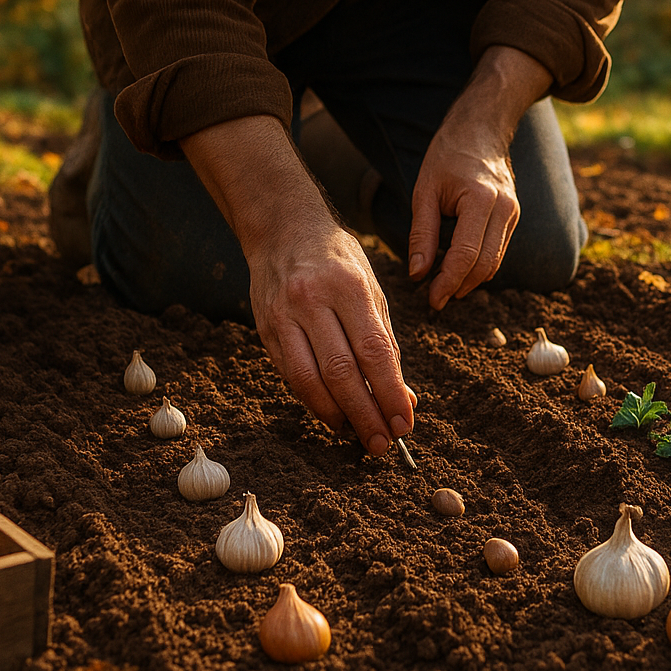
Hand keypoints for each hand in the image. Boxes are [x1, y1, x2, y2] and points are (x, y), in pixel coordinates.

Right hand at [246, 214, 415, 454]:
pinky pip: (290, 374)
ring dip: (336, 415)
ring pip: (309, 380)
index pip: (374, 352)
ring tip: (357, 434)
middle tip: (382, 443)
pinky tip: (332, 414)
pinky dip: (313, 401)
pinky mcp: (265, 328)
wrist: (283, 227)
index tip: (405, 422)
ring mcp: (283, 315)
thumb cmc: (337, 259)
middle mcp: (313, 300)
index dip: (390, 393)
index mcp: (349, 287)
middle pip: (341, 372)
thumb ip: (385, 342)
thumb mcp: (371, 288)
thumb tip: (402, 397)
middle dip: (365, 414)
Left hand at [408, 45, 553, 309]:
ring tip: (443, 289)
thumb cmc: (447, 156)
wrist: (482, 130)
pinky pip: (498, 252)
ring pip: (495, 263)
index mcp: (480, 199)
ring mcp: (513, 213)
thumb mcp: (424, 191)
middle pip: (485, 265)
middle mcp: (504, 209)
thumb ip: (421, 234)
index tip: (431, 300)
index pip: (466, 254)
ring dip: (470, 281)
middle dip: (459, 287)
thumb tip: (418, 275)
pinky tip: (457, 270)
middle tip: (434, 301)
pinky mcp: (513, 217)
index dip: (448, 282)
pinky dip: (479, 266)